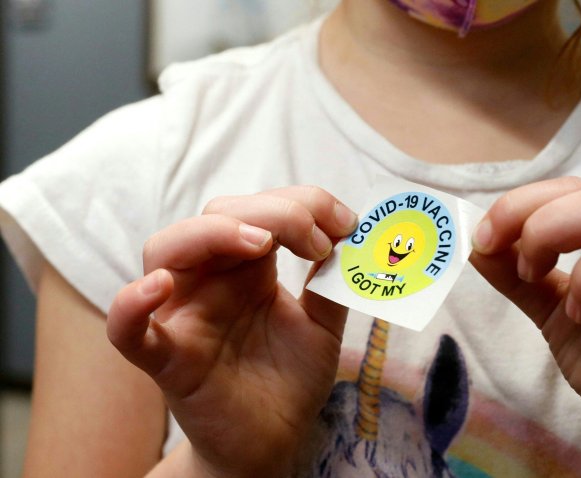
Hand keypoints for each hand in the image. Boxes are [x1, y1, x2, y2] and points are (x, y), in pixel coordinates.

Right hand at [106, 186, 357, 477]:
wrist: (274, 441)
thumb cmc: (290, 378)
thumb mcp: (324, 324)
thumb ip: (330, 281)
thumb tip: (349, 234)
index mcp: (246, 268)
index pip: (258, 210)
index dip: (302, 204)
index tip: (345, 224)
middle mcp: (209, 281)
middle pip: (216, 217)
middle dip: (272, 213)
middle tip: (317, 241)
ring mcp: (183, 316)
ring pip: (166, 251)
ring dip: (212, 234)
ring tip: (261, 243)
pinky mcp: (167, 361)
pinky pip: (128, 331)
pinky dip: (131, 305)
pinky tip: (159, 287)